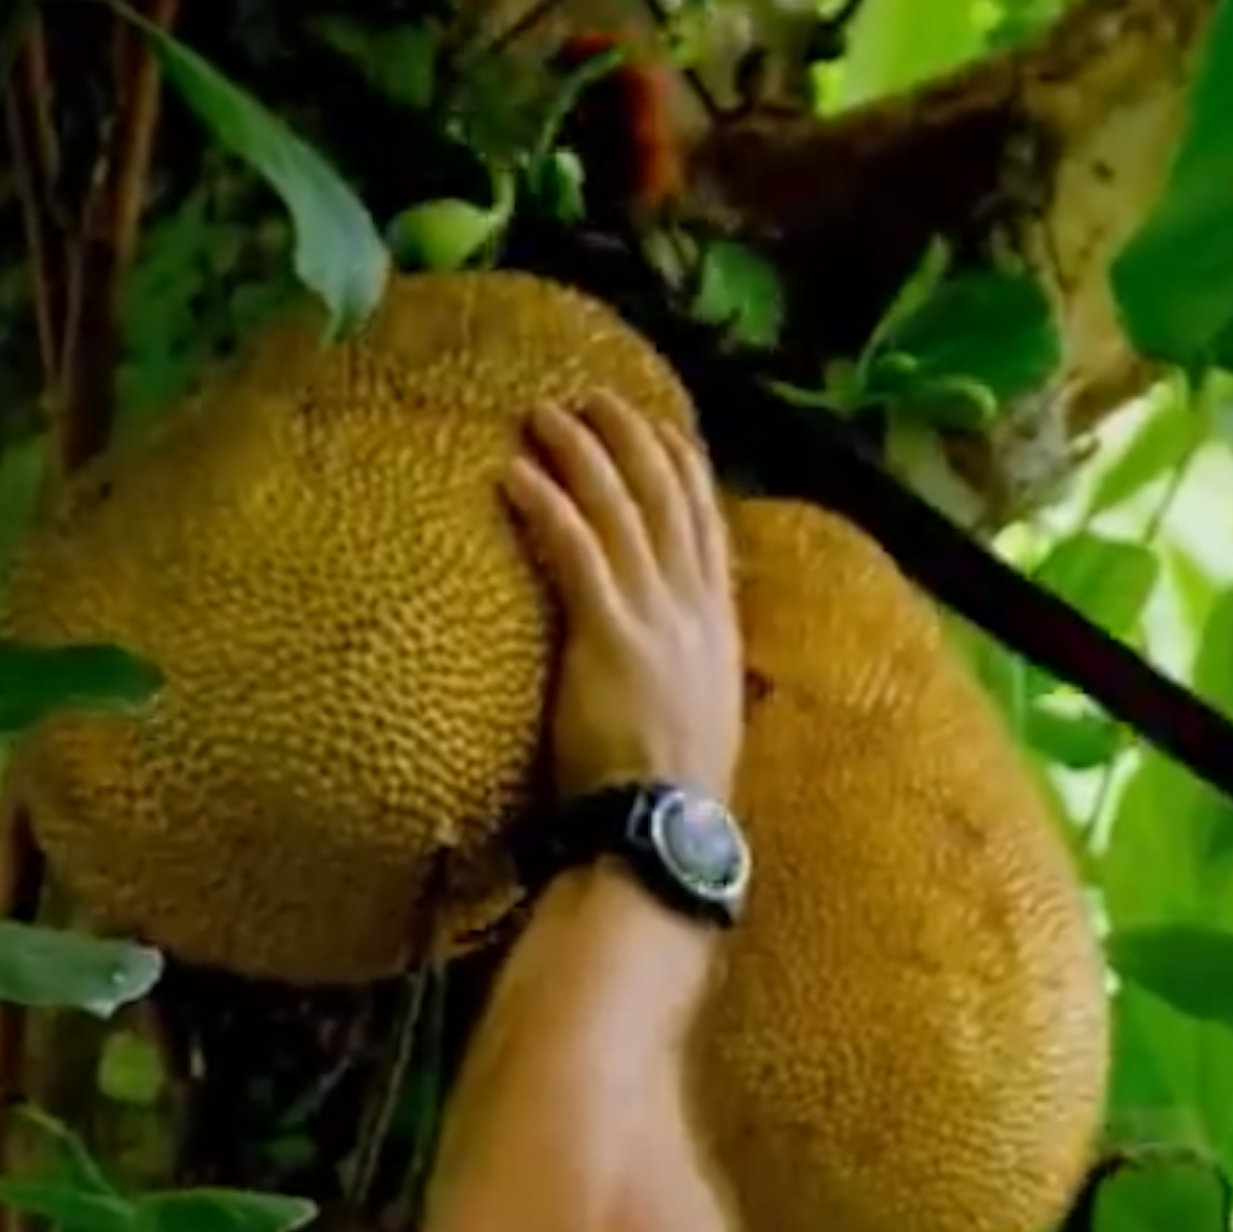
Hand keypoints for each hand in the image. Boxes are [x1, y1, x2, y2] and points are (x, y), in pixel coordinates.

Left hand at [501, 399, 744, 800]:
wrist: (665, 835)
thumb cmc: (670, 797)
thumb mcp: (696, 723)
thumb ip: (682, 677)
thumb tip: (664, 664)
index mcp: (718, 631)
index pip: (707, 529)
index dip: (684, 471)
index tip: (661, 428)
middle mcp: (694, 612)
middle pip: (667, 499)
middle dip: (630, 438)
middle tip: (593, 396)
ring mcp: (656, 620)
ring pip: (621, 510)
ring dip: (582, 453)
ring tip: (543, 415)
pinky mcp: (609, 638)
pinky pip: (576, 552)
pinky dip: (546, 505)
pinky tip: (514, 473)